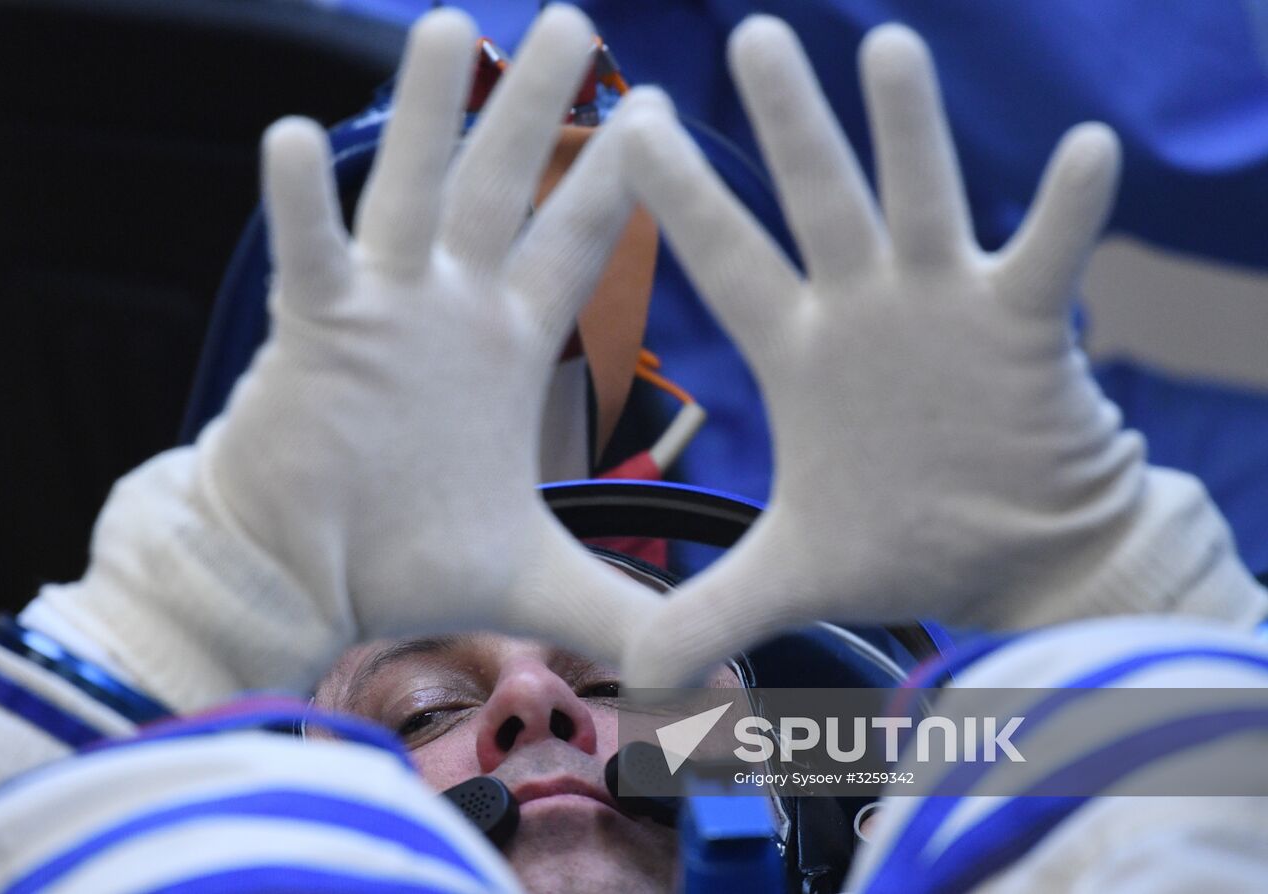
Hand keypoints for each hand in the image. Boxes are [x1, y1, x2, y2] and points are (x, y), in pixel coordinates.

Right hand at [26, 5, 663, 709]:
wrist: (302, 579)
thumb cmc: (404, 562)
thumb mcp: (531, 577)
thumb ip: (615, 605)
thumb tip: (702, 664)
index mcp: (505, 345)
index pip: (575, 243)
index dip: (618, 179)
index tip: (663, 109)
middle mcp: (447, 308)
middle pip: (500, 185)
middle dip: (536, 105)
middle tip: (575, 18)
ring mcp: (379, 310)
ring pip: (406, 189)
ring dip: (424, 112)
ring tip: (446, 25)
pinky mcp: (312, 334)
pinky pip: (306, 257)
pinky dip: (298, 204)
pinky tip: (288, 135)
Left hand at [620, 18, 1263, 686]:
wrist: (1017, 555)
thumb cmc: (906, 546)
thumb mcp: (792, 573)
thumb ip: (707, 610)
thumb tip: (632, 681)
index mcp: (800, 350)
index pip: (725, 258)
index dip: (679, 194)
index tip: (629, 118)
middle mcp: (865, 309)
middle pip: (816, 198)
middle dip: (786, 122)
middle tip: (752, 34)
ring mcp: (945, 308)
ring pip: (923, 199)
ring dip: (909, 130)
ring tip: (890, 45)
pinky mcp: (1027, 327)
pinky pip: (1051, 254)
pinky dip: (1068, 208)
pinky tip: (1085, 149)